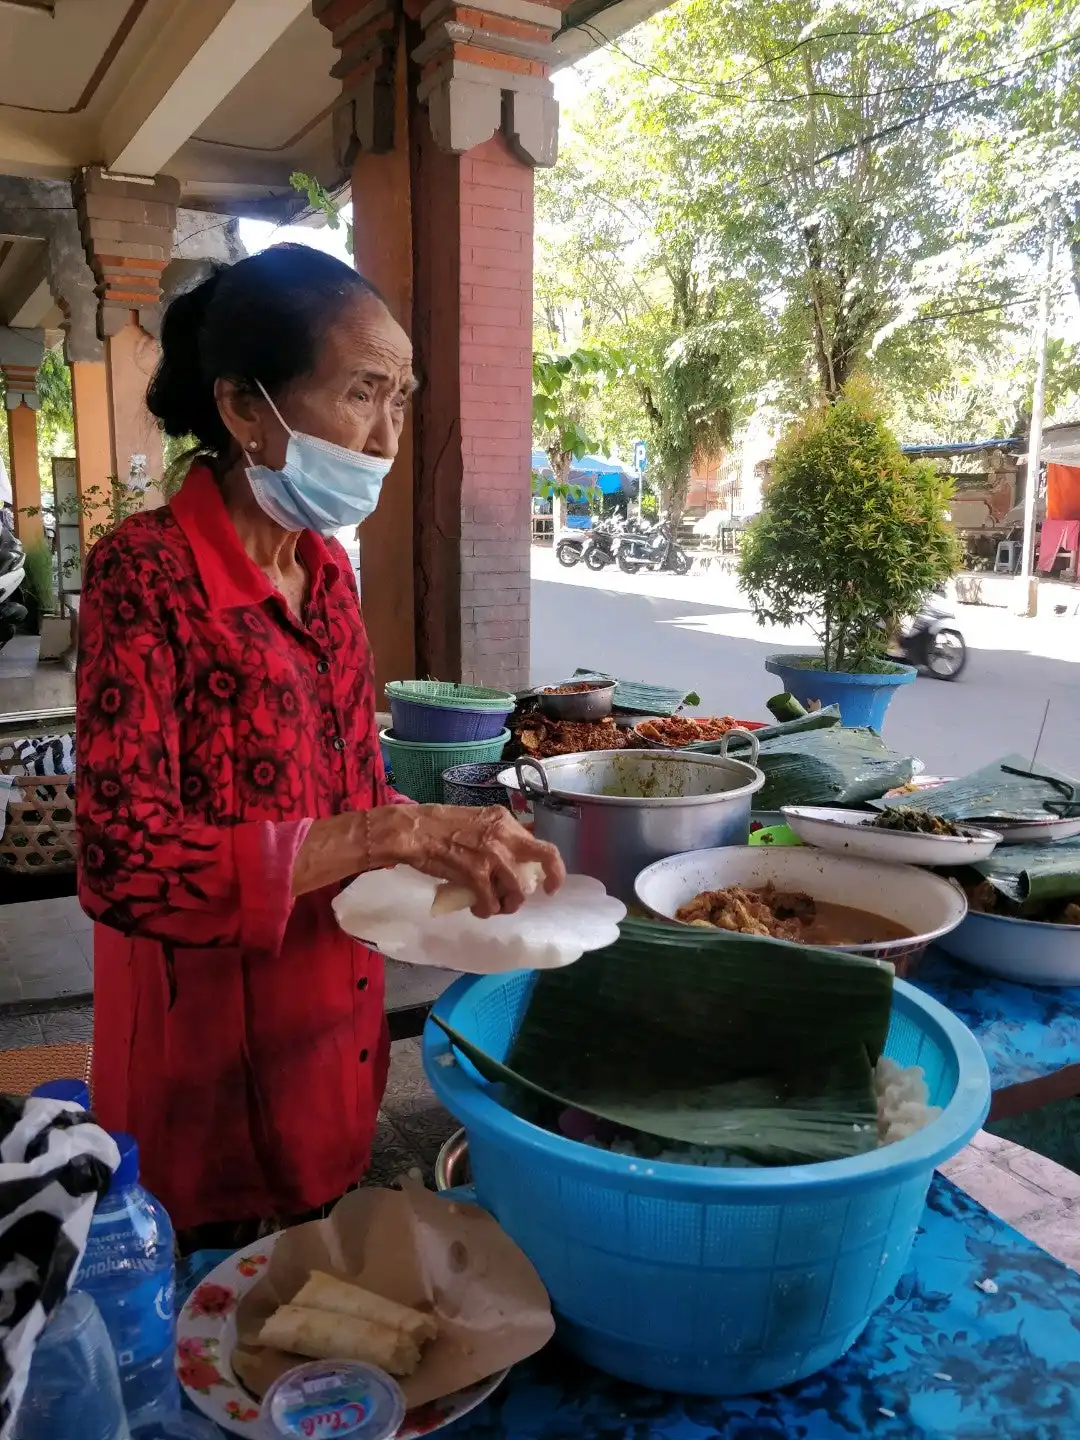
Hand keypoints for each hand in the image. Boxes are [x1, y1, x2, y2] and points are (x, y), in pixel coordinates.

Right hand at [374, 803, 564, 917]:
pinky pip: (490, 902)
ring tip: (492, 908)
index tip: (549, 885)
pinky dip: (486, 911)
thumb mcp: (478, 821)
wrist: (412, 830)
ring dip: (506, 905)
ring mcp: (492, 855)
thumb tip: (515, 853)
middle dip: (540, 885)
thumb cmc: (439, 825)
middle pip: (544, 861)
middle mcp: (505, 836)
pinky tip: (477, 910)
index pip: (541, 845)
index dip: (552, 869)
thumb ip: (498, 835)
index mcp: (505, 821)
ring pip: (517, 890)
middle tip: (518, 899)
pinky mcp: (476, 873)